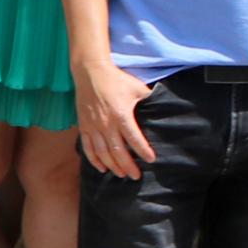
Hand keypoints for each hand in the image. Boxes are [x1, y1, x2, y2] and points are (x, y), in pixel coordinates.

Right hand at [75, 61, 154, 178]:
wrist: (90, 72)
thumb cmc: (116, 80)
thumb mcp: (136, 88)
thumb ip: (149, 100)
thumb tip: (163, 108)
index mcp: (121, 114)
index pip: (134, 138)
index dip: (143, 150)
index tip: (151, 159)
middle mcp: (106, 123)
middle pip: (117, 151)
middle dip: (127, 165)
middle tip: (136, 176)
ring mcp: (93, 126)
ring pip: (102, 152)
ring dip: (112, 166)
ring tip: (121, 174)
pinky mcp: (84, 126)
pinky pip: (88, 147)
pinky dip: (94, 160)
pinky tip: (101, 168)